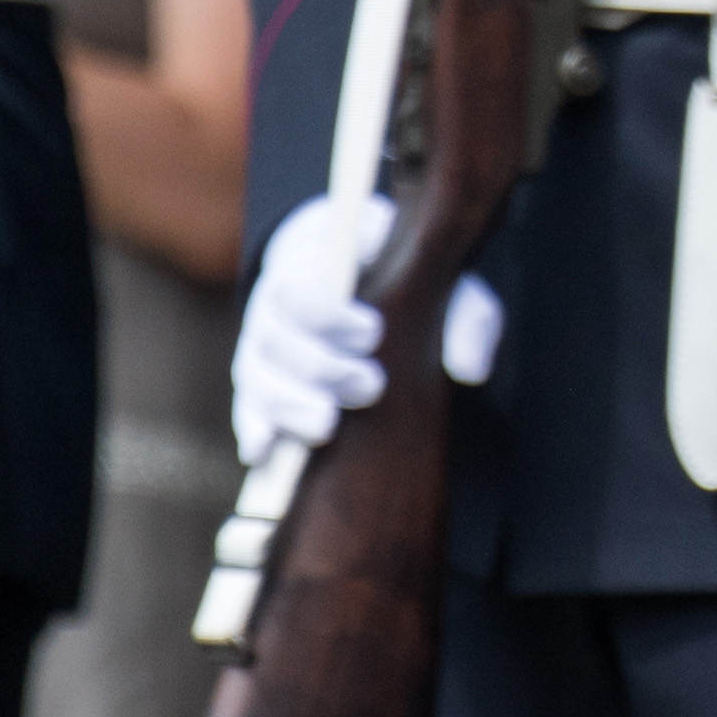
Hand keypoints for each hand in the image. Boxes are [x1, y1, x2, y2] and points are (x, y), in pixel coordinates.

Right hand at [227, 192, 502, 469]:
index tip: (375, 332)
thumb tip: (471, 371)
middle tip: (370, 386)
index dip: (328, 313)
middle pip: (271, 337)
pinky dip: (254, 431)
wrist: (367, 286)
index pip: (298, 282)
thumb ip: (463, 316)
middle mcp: (274, 306)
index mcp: (312, 262)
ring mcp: (260, 349)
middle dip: (318, 367)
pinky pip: (244, 411)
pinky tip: (266, 453)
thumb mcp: (442, 283)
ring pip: (254, 377)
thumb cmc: (407, 279)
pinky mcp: (259, 389)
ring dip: (287, 405)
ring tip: (327, 426)